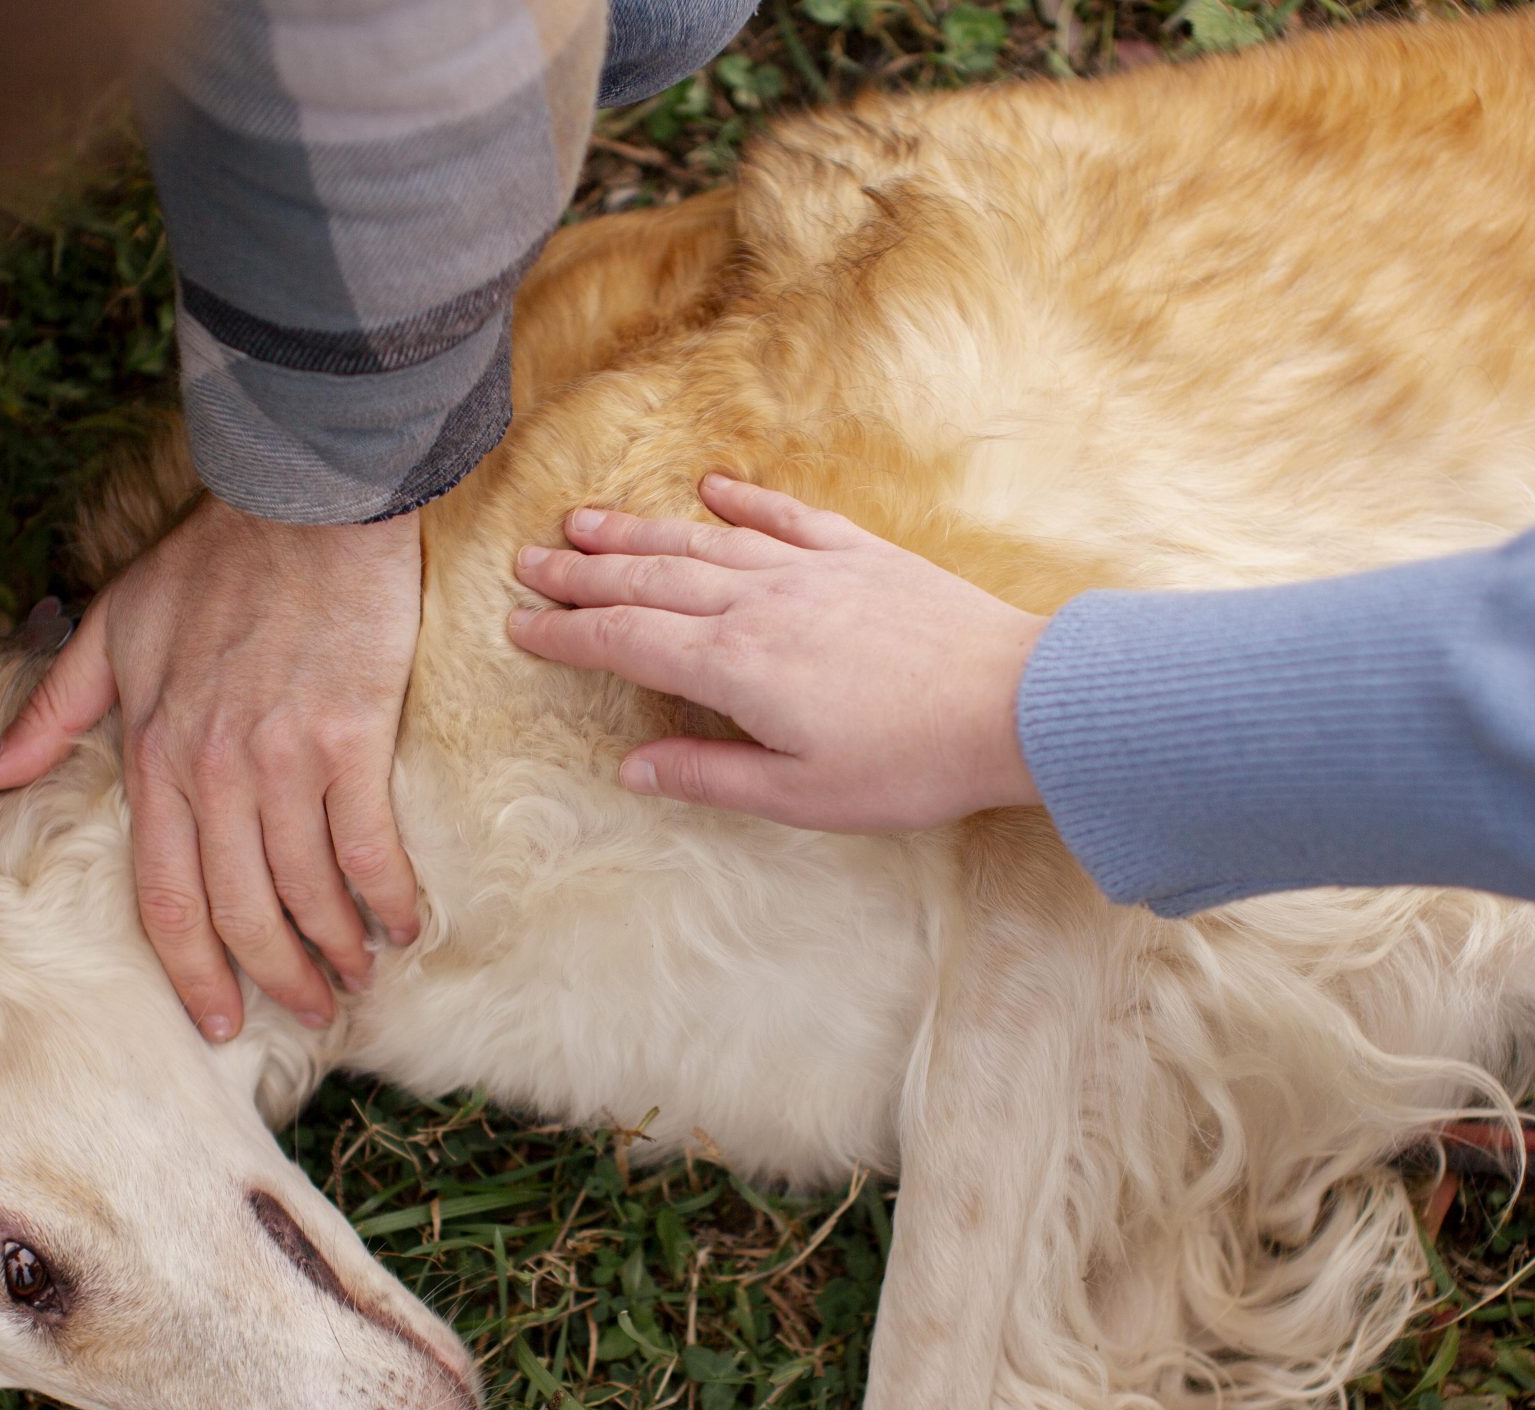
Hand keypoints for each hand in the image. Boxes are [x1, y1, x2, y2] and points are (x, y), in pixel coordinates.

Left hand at [0, 497, 423, 1037]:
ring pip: (306, 891)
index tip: (217, 1021)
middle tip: (309, 1014)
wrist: (303, 499)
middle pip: (240, 912)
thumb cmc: (211, 560)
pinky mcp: (349, 738)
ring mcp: (283, 760)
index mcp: (154, 757)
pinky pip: (367, 846)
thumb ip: (51, 712)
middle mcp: (213, 773)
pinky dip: (388, 897)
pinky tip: (406, 926)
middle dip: (275, 979)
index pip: (167, 899)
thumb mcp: (111, 629)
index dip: (193, 973)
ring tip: (356, 977)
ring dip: (336, 949)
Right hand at [506, 475, 1047, 831]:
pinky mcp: (861, 555)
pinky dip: (741, 501)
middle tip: (528, 561)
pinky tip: (709, 488)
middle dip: (581, 572)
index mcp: (735, 668)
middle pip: (649, 580)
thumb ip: (710, 776)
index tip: (519, 627)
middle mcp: (759, 605)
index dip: (567, 635)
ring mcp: (810, 571)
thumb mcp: (801, 796)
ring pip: (702, 541)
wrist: (1014, 703)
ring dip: (637, 531)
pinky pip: (784, 518)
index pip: (627, 642)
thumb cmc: (911, 764)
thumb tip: (633, 769)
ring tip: (585, 521)